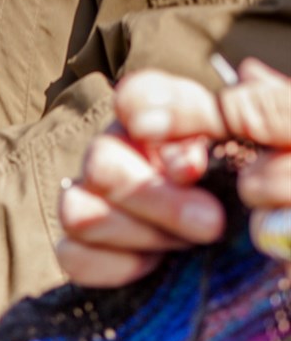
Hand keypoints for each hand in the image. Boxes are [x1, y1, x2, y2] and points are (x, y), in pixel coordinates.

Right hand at [57, 61, 290, 286]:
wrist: (265, 261)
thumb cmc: (273, 202)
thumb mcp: (284, 146)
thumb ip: (269, 110)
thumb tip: (247, 74)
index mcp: (170, 119)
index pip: (138, 95)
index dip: (149, 117)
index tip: (191, 163)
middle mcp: (124, 154)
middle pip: (100, 161)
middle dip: (155, 197)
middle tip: (211, 223)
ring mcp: (100, 203)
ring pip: (77, 208)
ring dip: (137, 232)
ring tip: (189, 246)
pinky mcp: (89, 251)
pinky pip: (70, 253)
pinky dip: (112, 265)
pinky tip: (155, 266)